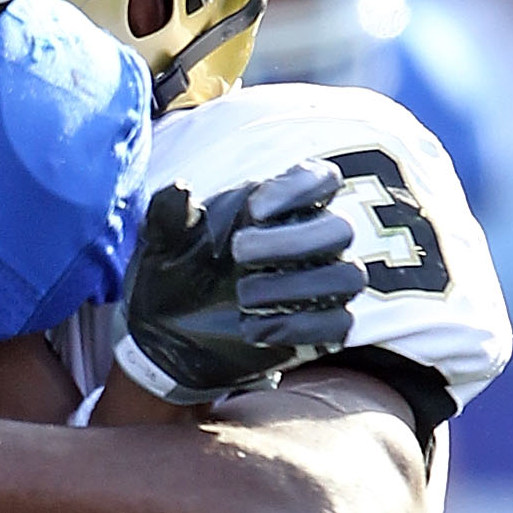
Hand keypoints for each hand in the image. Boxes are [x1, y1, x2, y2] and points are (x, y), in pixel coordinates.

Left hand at [116, 162, 366, 406]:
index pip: (323, 180)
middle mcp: (312, 241)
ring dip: (296, 286)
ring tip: (244, 297)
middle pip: (340, 230)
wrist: (165, 332)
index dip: (299, 190)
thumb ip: (169, 214)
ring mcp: (320, 285)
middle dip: (292, 242)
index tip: (254, 211)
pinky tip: (252, 330)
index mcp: (283, 206)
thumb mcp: (164, 243)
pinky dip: (298, 327)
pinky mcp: (318, 329)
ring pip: (348, 278)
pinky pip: (338, 326)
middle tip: (239, 253)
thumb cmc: (175, 272)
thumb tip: (179, 189)